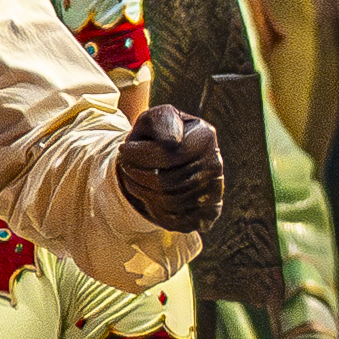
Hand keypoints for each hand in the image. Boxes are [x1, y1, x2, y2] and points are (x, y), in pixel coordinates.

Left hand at [113, 103, 224, 236]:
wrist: (169, 159)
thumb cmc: (158, 136)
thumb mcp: (155, 118)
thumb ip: (161, 121)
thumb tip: (172, 142)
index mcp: (205, 136)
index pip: (166, 155)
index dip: (138, 155)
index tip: (124, 149)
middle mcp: (214, 165)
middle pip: (165, 182)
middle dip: (136, 175)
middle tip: (125, 167)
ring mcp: (213, 192)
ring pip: (168, 203)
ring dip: (142, 192)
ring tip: (133, 179)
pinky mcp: (208, 214)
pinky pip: (175, 220)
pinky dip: (154, 209)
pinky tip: (147, 194)